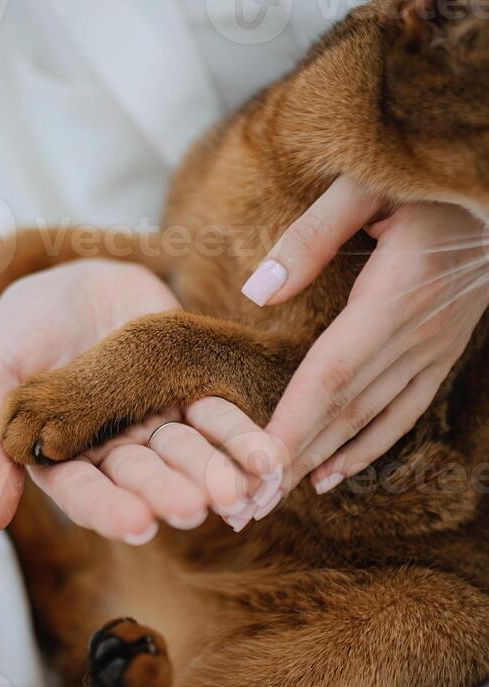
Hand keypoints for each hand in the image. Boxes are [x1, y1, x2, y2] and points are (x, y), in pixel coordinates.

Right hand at [0, 260, 277, 539]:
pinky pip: (216, 416)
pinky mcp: (189, 391)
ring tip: (240, 489)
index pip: (85, 492)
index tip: (137, 524)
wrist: (72, 276)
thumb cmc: (23, 328)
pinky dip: (240, 436)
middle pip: (143, 476)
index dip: (109, 507)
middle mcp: (114, 452)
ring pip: (186, 453)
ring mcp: (155, 423)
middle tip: (196, 508)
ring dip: (213, 472)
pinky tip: (265, 457)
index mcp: (64, 457)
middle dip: (170, 492)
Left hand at [242, 177, 488, 497]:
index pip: (331, 375)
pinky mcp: (441, 354)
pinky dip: (367, 449)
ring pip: (370, 421)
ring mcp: (433, 350)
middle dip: (294, 460)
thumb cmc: (432, 177)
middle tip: (248, 505)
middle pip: (343, 411)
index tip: (257, 465)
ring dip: (322, 463)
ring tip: (277, 499)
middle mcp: (415, 336)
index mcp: (394, 296)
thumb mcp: (369, 185)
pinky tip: (333, 474)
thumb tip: (257, 293)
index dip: (293, 424)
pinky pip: (402, 414)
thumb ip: (312, 236)